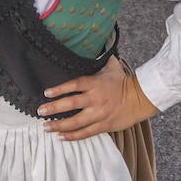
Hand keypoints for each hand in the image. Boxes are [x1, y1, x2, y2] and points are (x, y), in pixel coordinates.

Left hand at [39, 56, 158, 140]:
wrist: (141, 98)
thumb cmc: (123, 81)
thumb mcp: (111, 66)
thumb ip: (98, 58)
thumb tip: (92, 43)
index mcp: (96, 83)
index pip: (74, 85)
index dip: (59, 89)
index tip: (46, 93)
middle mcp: (96, 99)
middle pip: (71, 104)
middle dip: (53, 108)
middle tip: (40, 111)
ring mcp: (100, 114)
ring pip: (76, 122)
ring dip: (59, 125)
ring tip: (46, 127)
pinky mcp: (104, 125)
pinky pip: (86, 133)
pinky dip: (72, 136)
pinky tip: (61, 136)